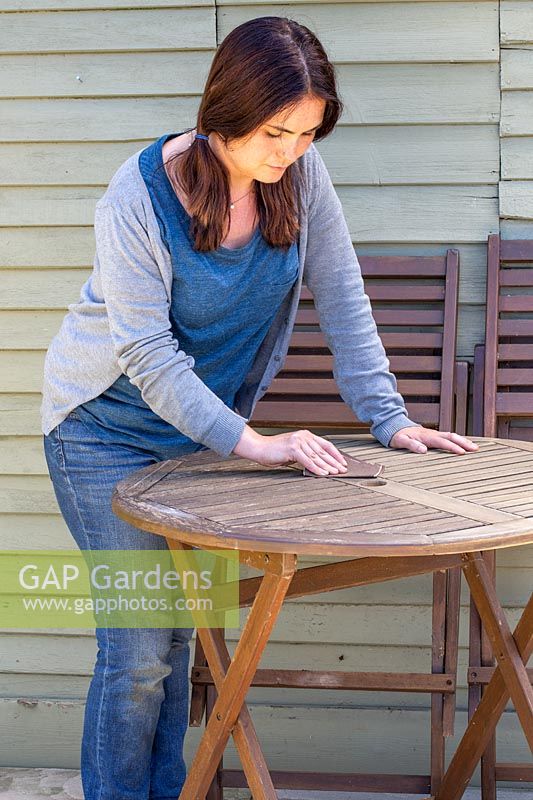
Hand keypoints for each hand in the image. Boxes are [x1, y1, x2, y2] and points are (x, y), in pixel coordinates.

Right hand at [233, 425, 347, 476]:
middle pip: (323, 451)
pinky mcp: (292, 448)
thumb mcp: (294, 450)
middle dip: (334, 462)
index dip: (336, 454)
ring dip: (327, 466)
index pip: (325, 444)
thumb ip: (306, 454)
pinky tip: (322, 473)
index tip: (343, 462)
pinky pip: (307, 461)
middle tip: (342, 470)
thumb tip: (320, 464)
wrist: (259, 448)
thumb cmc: (274, 451)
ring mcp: (298, 441)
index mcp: (305, 435)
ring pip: (316, 456)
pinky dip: (316, 468)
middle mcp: (303, 436)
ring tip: (335, 473)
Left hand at [389, 425, 478, 454]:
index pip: (442, 442)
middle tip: (475, 449)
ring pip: (452, 436)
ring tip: (474, 448)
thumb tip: (423, 450)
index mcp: (426, 436)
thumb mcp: (400, 441)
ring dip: (463, 441)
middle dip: (464, 442)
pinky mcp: (434, 436)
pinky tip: (463, 445)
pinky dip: (458, 440)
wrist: (394, 427)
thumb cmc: (397, 435)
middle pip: (451, 437)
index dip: (452, 447)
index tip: (462, 453)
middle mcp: (432, 434)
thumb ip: (411, 445)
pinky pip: (448, 437)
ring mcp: (434, 434)